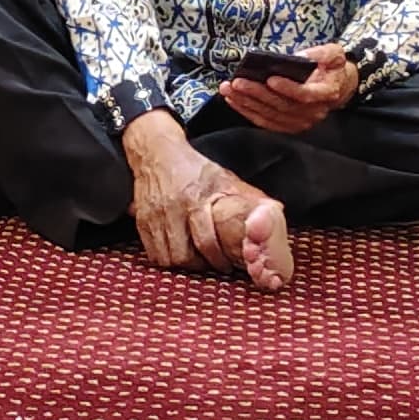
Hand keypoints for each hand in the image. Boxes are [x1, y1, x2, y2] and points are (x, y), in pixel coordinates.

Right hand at [123, 112, 261, 272]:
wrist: (156, 153)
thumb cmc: (195, 168)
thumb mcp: (223, 177)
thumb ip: (246, 196)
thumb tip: (276, 210)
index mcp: (196, 198)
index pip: (206, 239)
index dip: (217, 259)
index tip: (227, 266)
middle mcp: (173, 208)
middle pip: (184, 254)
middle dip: (200, 266)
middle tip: (211, 266)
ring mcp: (155, 216)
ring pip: (167, 257)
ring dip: (183, 265)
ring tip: (195, 261)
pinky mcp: (142, 221)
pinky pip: (152, 253)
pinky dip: (165, 258)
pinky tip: (177, 253)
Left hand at [216, 45, 358, 135]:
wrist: (337, 87)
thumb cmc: (332, 68)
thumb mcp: (334, 54)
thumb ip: (321, 53)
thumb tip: (298, 56)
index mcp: (326, 93)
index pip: (305, 95)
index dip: (288, 88)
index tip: (270, 79)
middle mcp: (313, 112)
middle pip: (282, 106)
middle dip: (257, 94)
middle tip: (237, 82)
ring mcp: (300, 122)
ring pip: (270, 115)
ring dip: (247, 103)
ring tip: (229, 90)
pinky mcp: (289, 125)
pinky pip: (266, 122)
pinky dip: (248, 112)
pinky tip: (234, 101)